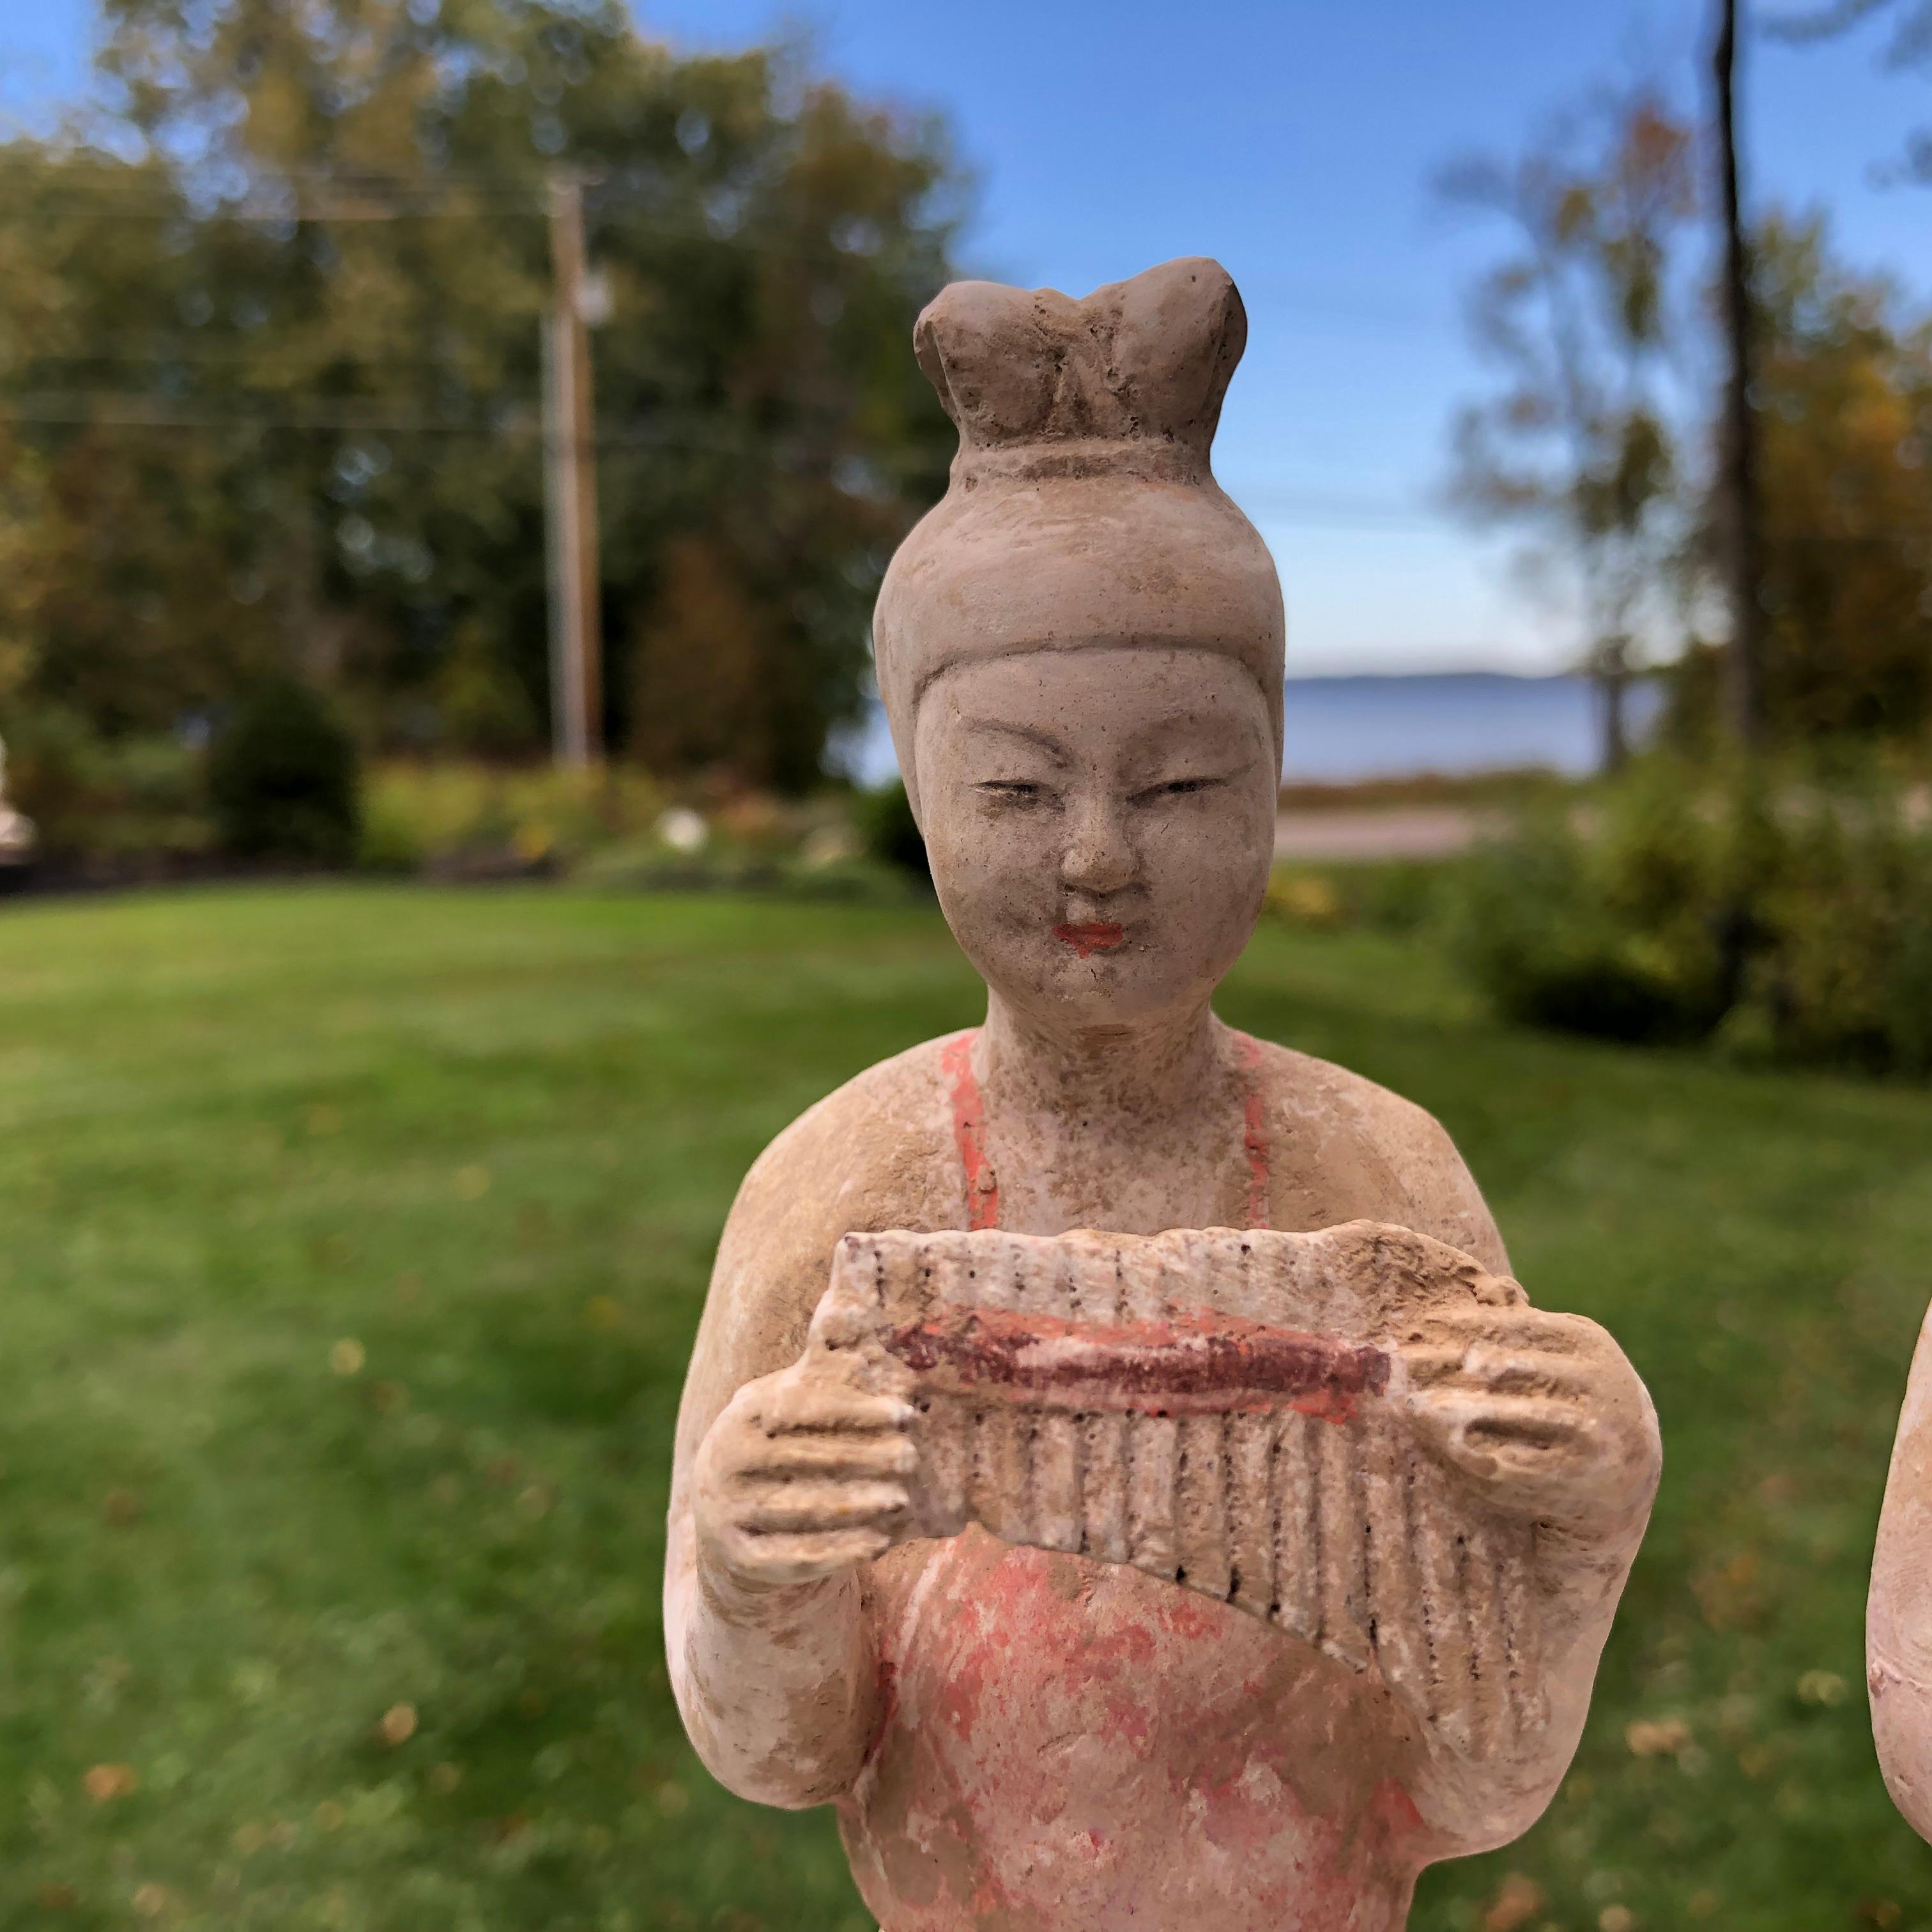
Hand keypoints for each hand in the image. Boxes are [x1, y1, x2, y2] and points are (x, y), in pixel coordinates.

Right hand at [692, 1346, 917, 1592]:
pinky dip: (838, 1551)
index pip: (803, 1407)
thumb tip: (849, 1266)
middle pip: (803, 1458)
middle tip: (912, 1460)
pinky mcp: (737, 1557)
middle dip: (864, 1458)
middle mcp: (726, 1459)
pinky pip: (792, 1557)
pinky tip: (877, 1544)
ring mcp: (725, 1512)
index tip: (907, 1415)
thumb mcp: (794, 1396)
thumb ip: (825, 1352)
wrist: (728, 1517)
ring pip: (799, 1510)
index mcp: (744, 1412)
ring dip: (855, 1506)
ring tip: (900, 1500)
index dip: (856, 1411)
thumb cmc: (781, 1441)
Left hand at [1396, 1304, 1658, 1535]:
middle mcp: (1597, 1380)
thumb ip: (1520, 1328)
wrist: (1627, 1467)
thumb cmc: (1571, 1395)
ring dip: (1461, 1409)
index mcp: (1586, 1341)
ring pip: (1517, 1413)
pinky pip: (1524, 1461)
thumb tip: (1457, 1299)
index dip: (1462, 1325)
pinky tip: (1447, 1446)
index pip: (1515, 1323)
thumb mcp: (1561, 1353)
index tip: (1419, 1326)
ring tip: (1417, 1406)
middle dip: (1450, 1364)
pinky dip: (1482, 1453)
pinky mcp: (1582, 1473)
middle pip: (1510, 1366)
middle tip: (1404, 1365)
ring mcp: (1595, 1428)